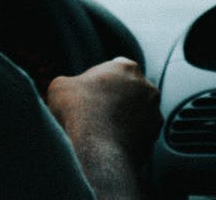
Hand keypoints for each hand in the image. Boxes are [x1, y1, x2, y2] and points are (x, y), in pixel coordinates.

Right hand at [47, 57, 161, 199]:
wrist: (98, 148)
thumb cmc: (79, 111)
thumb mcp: (59, 87)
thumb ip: (68, 82)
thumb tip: (69, 90)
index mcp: (126, 68)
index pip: (115, 68)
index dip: (100, 80)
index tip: (88, 94)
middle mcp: (146, 85)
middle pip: (128, 89)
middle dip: (115, 98)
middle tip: (95, 113)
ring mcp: (154, 109)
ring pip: (138, 110)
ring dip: (125, 116)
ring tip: (103, 130)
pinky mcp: (155, 132)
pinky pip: (141, 131)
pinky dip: (130, 135)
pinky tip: (114, 142)